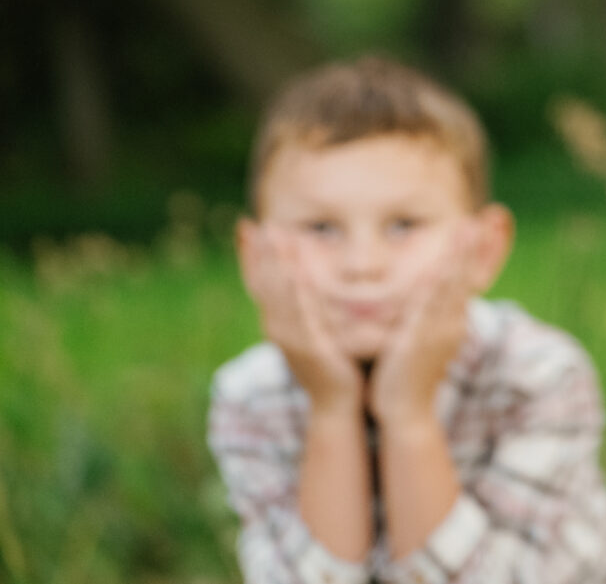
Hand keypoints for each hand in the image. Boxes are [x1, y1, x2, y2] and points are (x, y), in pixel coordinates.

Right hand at [239, 222, 364, 415]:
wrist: (339, 404)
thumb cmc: (332, 364)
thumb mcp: (314, 328)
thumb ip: (308, 304)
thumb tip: (305, 276)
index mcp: (279, 322)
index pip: (260, 282)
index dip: (251, 255)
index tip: (246, 226)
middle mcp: (278, 328)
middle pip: (262, 284)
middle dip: (258, 252)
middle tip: (252, 223)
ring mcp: (291, 339)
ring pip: (278, 294)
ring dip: (275, 263)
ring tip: (272, 235)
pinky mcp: (309, 347)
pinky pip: (301, 313)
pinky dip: (296, 290)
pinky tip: (295, 270)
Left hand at [367, 223, 473, 427]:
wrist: (402, 413)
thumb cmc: (402, 378)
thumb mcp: (416, 342)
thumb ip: (419, 320)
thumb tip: (417, 303)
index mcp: (450, 322)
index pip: (465, 280)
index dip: (474, 255)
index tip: (479, 228)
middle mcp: (452, 323)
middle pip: (468, 276)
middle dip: (476, 247)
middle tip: (485, 218)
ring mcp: (442, 329)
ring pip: (455, 284)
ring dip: (463, 255)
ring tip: (470, 227)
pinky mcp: (427, 336)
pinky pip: (436, 300)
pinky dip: (443, 277)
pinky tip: (446, 262)